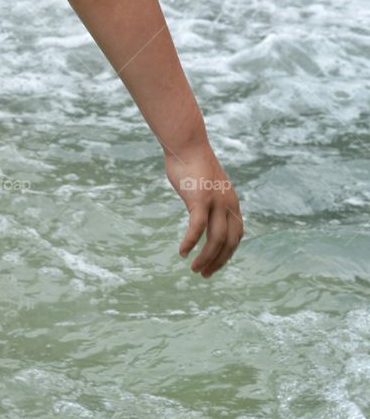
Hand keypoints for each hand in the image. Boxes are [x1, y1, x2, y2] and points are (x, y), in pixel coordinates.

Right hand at [163, 141, 242, 277]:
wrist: (187, 144)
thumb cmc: (192, 163)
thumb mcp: (207, 185)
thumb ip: (208, 201)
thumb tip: (201, 211)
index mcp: (232, 202)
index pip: (236, 236)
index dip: (226, 254)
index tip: (214, 265)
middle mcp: (228, 204)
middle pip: (229, 242)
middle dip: (218, 262)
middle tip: (204, 274)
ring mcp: (216, 202)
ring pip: (215, 240)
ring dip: (206, 258)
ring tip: (195, 269)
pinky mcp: (200, 200)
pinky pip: (197, 229)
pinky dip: (191, 243)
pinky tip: (182, 252)